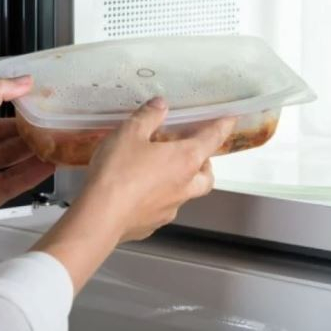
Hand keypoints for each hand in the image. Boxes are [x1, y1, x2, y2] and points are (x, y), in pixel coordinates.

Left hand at [0, 77, 54, 231]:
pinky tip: (47, 169)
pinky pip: (10, 188)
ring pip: (11, 168)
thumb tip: (24, 80)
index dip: (17, 121)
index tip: (40, 115)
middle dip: (29, 142)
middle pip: (5, 149)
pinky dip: (30, 178)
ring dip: (33, 160)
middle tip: (53, 134)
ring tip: (56, 150)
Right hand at [33, 97, 234, 292]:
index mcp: (185, 160)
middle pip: (206, 176)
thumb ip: (148, 116)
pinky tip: (138, 193)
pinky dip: (157, 198)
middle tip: (192, 153)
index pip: (212, 139)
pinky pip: (162, 208)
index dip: (222, 126)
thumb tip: (161, 105)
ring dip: (181, 182)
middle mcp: (184, 186)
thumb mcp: (129, 133)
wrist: (99, 218)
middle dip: (204, 164)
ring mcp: (170, 209)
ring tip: (160, 171)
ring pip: (185, 194)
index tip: (230, 119)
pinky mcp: (151, 225)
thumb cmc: (118, 171)